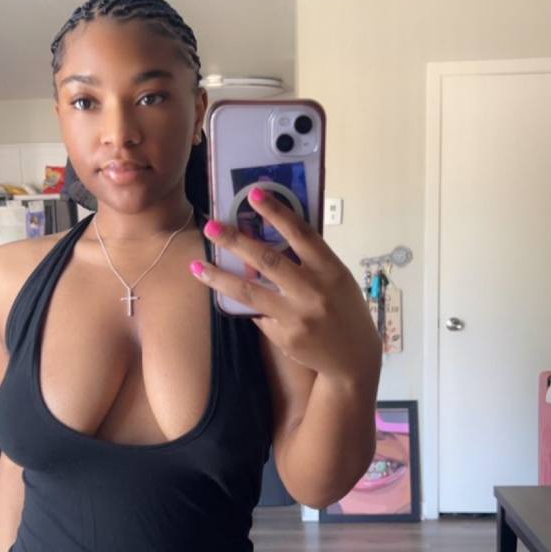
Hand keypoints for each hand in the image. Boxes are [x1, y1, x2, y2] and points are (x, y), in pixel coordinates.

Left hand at [189, 186, 381, 381]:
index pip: (301, 233)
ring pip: (249, 291)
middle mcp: (313, 290)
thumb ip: (310, 262)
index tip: (254, 194)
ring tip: (196, 266)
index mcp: (330, 269)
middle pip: (267, 259)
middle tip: (211, 226)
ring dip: (219, 277)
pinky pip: (258, 314)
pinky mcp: (284, 336)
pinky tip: (238, 301)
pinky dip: (249, 305)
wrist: (353, 357)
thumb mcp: (337, 279)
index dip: (277, 212)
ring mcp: (296, 315)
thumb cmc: (344, 309)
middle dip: (235, 241)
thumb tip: (269, 239)